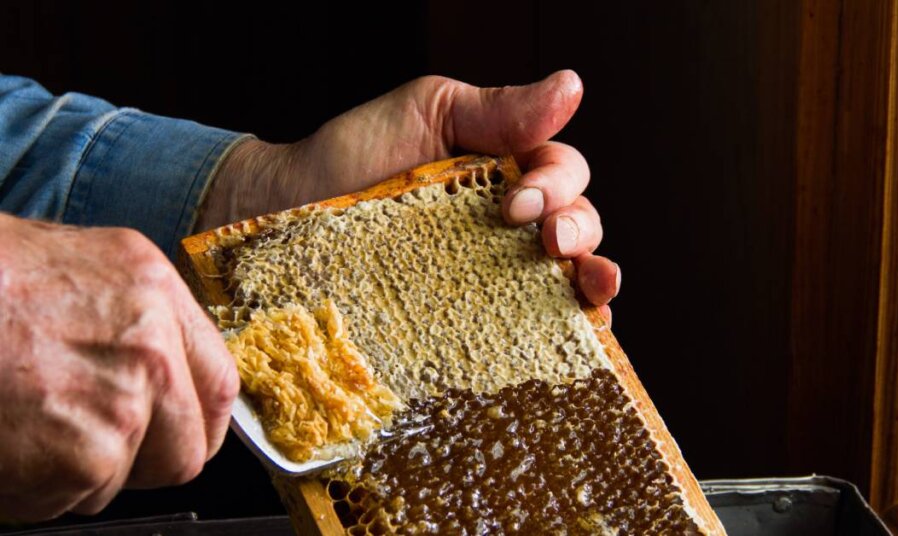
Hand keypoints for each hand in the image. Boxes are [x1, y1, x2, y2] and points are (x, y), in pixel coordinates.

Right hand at [0, 214, 238, 520]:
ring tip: (21, 421)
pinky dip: (29, 489)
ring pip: (117, 481)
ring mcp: (122, 405)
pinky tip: (2, 440)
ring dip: (70, 473)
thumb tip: (157, 375)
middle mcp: (153, 348)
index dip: (195, 423)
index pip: (218, 384)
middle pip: (184, 452)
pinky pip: (64, 501)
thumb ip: (130, 322)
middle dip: (137, 464)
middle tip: (82, 445)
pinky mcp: (82, 457)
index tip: (174, 436)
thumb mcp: (73, 268)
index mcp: (155, 292)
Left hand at [199, 71, 619, 320]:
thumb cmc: (348, 159)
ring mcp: (490, 274)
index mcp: (502, 169)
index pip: (563, 172)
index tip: (518, 202)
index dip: (558, 185)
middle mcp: (507, 223)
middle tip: (549, 242)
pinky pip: (527, 325)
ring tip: (589, 290)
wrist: (279, 219)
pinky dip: (563, 329)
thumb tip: (572, 87)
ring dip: (592, 281)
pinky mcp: (469, 319)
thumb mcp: (423, 114)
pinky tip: (577, 330)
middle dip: (580, 231)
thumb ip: (497, 107)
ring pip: (566, 277)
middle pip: (578, 224)